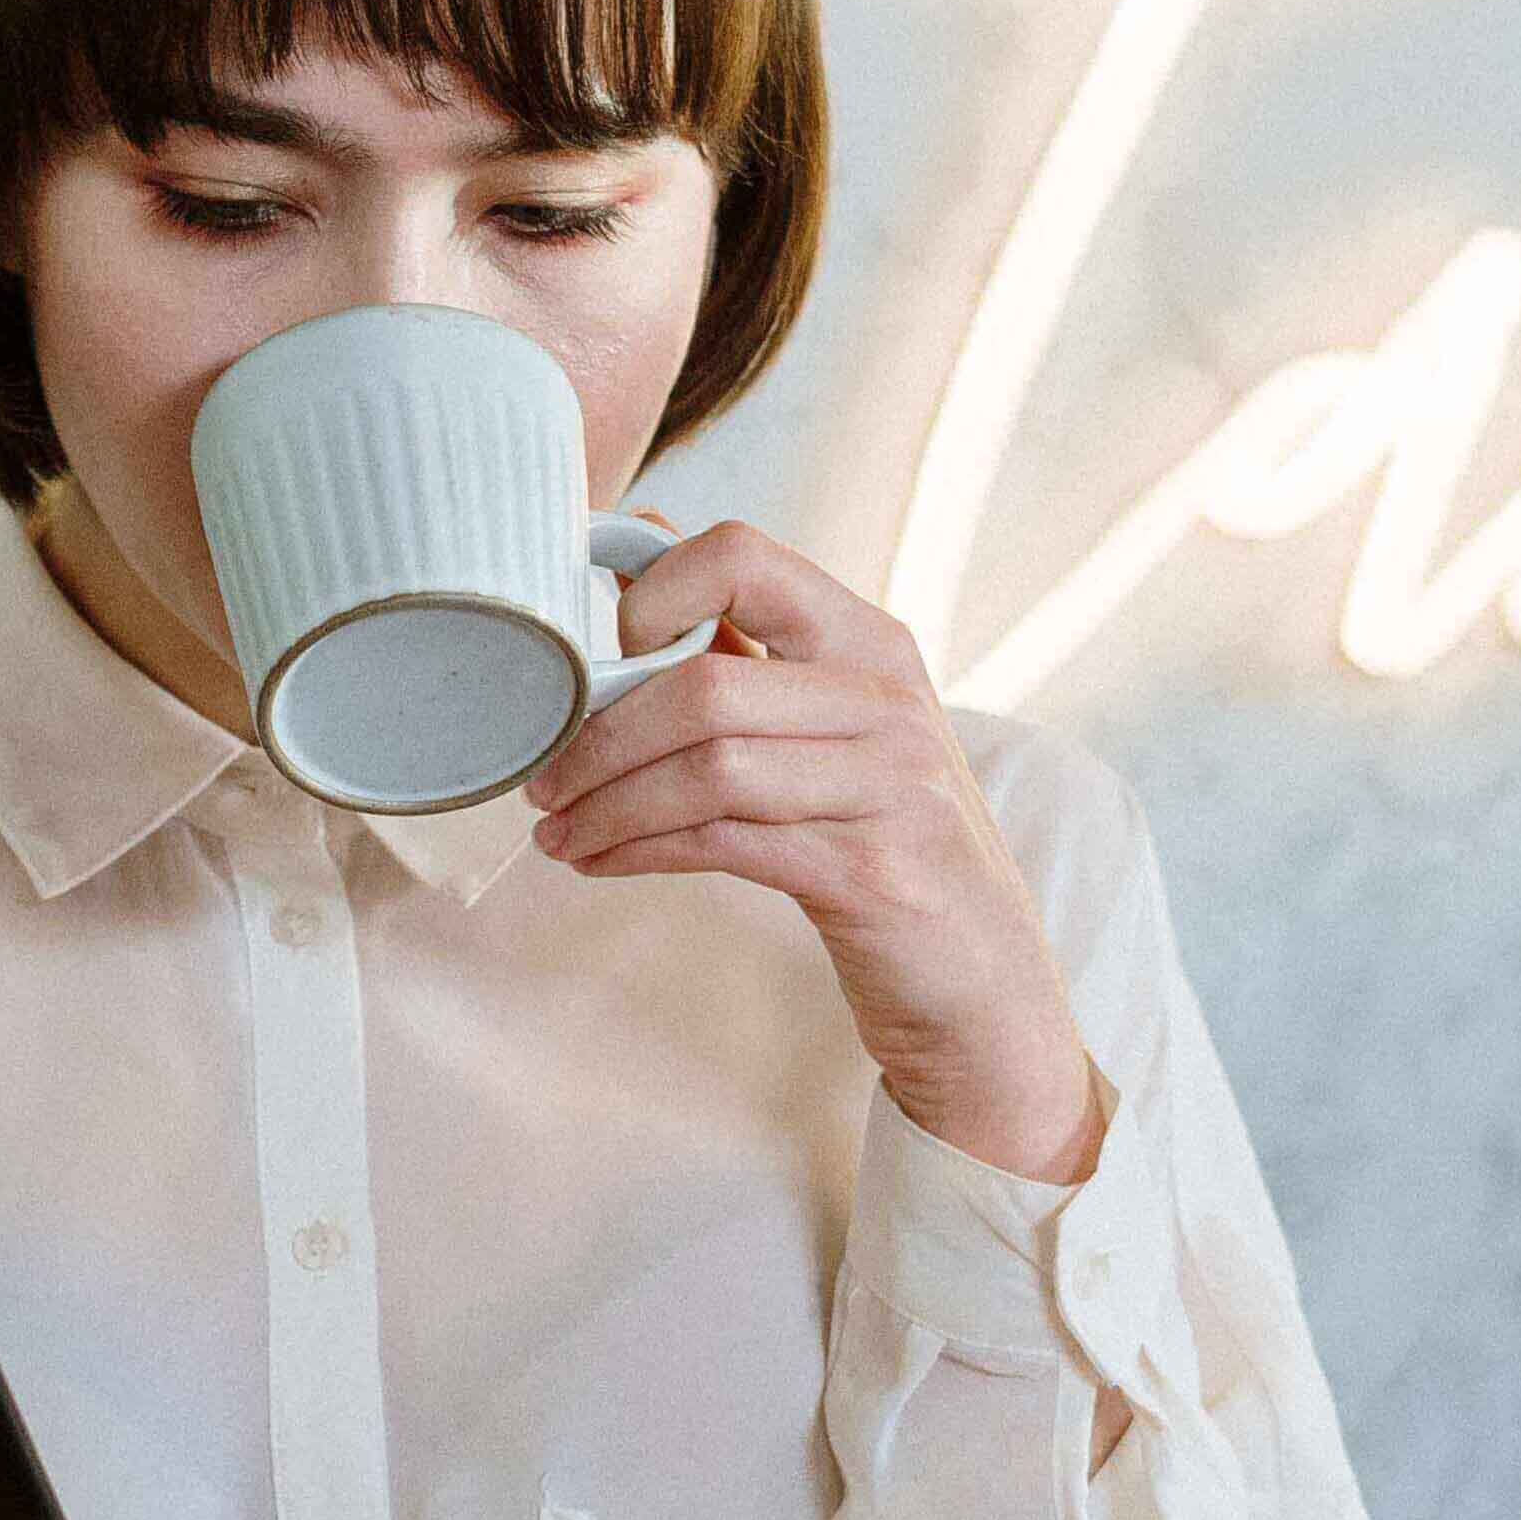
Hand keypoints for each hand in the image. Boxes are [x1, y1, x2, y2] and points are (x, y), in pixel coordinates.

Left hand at [519, 514, 1104, 1183]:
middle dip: (598, 737)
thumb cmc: (881, 835)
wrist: (980, 975)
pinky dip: (642, 851)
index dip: (650, 592)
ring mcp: (889, 786)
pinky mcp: (872, 873)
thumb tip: (638, 544)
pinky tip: (602, 861)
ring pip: (708, 769)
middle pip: (705, 686)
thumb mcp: (831, 723)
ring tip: (558, 831)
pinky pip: (725, 844)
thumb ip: (743, 642)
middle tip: (541, 777)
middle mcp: (886, 701)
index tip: (594, 659)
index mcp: (868, 640)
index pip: (744, 556)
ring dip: (608, 804)